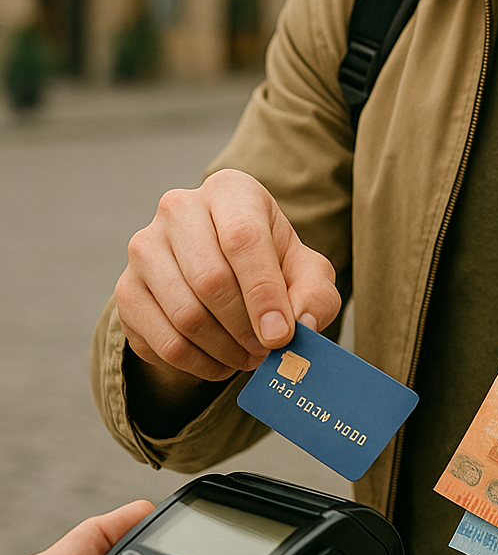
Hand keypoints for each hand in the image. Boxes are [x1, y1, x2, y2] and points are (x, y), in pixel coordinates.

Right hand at [116, 169, 340, 403]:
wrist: (221, 273)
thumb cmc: (270, 265)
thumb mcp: (305, 273)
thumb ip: (314, 294)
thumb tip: (303, 325)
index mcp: (229, 191)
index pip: (242, 239)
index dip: (263, 293)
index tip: (281, 335)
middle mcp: (179, 209)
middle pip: (210, 280)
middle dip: (245, 327)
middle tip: (266, 352)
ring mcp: (145, 247)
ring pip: (186, 315)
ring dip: (224, 350)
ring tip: (248, 357)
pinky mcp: (127, 288)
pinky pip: (164, 340)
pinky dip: (199, 364)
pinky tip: (221, 362)